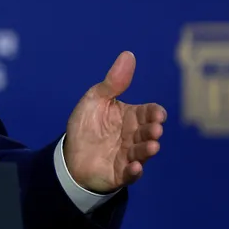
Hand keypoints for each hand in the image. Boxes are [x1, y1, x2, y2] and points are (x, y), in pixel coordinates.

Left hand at [63, 51, 166, 193]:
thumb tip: (128, 54)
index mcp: (131, 117)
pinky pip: (129, 174)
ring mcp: (128, 156)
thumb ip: (113, 82)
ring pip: (142, 153)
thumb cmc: (87, 125)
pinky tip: (135, 168)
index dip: (154, 113)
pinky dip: (133, 172)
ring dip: (147, 150)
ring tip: (152, 146)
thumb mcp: (96, 99)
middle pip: (148, 132)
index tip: (157, 114)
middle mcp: (134, 137)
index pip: (148, 113)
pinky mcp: (119, 173)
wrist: (70, 154)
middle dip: (152, 131)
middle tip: (155, 129)